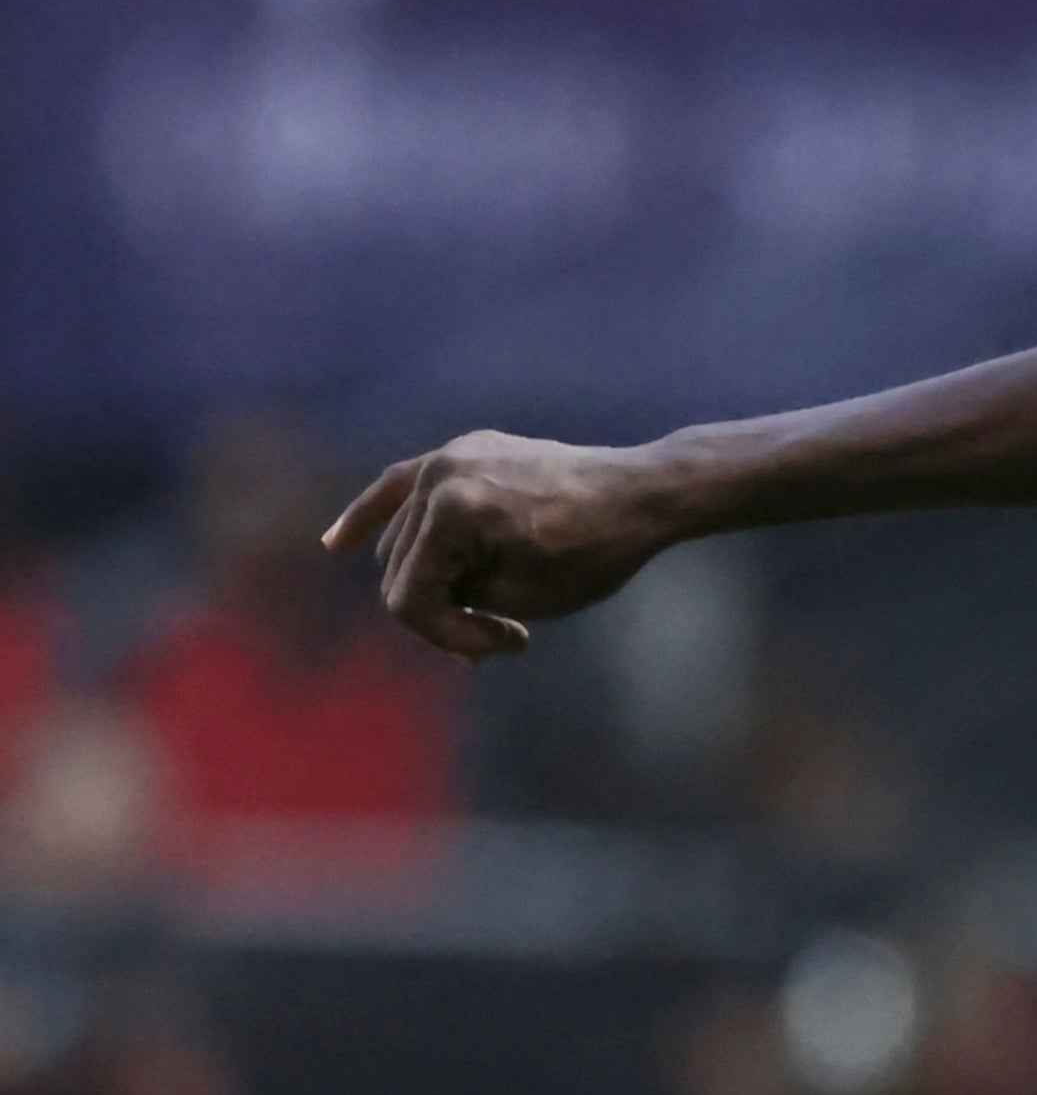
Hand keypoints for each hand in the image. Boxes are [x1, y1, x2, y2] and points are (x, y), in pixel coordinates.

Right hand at [324, 433, 685, 660]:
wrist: (641, 494)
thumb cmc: (594, 551)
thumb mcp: (524, 597)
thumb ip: (459, 600)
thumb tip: (426, 602)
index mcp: (452, 513)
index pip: (410, 597)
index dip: (451, 636)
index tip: (512, 643)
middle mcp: (438, 474)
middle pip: (402, 568)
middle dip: (445, 611)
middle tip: (503, 634)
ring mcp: (448, 455)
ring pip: (405, 535)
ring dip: (431, 578)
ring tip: (475, 609)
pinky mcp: (463, 451)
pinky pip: (402, 485)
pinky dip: (374, 515)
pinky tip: (336, 546)